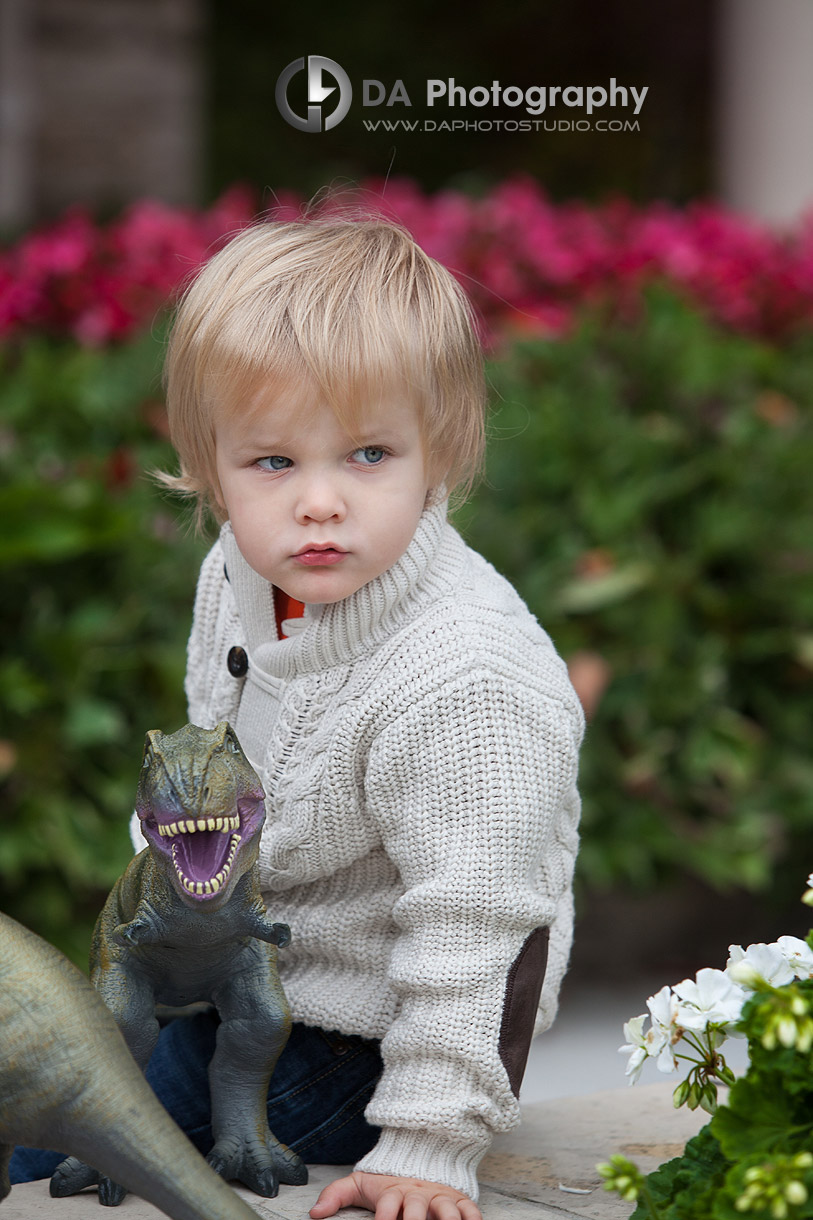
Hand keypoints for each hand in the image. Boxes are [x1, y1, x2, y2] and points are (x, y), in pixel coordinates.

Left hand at [310, 1171, 482, 1219]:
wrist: (420, 1159)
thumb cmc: (387, 1182)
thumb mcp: (360, 1184)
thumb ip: (336, 1195)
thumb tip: (314, 1214)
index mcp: (393, 1192)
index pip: (388, 1206)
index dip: (385, 1218)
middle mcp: (417, 1194)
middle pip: (417, 1208)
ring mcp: (439, 1196)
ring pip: (447, 1209)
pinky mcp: (458, 1199)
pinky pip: (471, 1210)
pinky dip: (473, 1219)